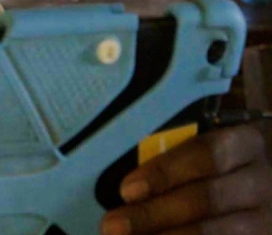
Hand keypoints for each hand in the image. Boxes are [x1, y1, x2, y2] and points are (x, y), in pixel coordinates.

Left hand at [101, 125, 271, 234]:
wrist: (256, 183)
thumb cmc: (216, 159)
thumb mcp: (203, 143)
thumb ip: (173, 151)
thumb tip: (126, 180)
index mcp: (245, 143)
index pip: (204, 154)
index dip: (163, 173)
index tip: (126, 190)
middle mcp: (262, 182)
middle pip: (205, 200)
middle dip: (152, 214)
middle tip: (112, 225)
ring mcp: (267, 220)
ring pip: (213, 234)